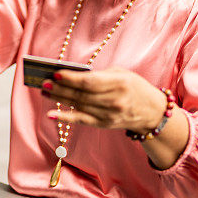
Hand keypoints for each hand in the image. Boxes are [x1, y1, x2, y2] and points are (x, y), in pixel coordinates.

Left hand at [41, 67, 167, 133]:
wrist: (153, 111)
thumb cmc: (134, 87)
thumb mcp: (121, 74)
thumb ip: (99, 75)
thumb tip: (71, 75)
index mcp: (120, 83)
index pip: (90, 82)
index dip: (72, 79)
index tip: (56, 73)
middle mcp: (114, 101)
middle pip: (82, 95)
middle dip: (61, 89)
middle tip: (44, 82)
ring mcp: (109, 115)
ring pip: (79, 106)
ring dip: (59, 99)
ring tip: (45, 91)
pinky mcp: (104, 124)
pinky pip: (82, 120)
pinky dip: (65, 117)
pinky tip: (51, 114)